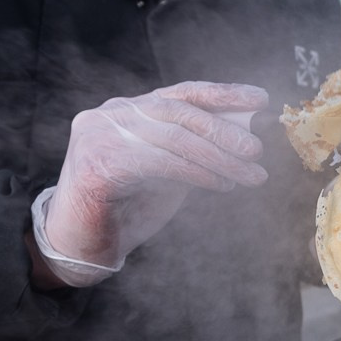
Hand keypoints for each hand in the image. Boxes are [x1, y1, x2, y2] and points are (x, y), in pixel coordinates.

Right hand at [40, 82, 268, 274]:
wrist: (81, 247)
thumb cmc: (127, 210)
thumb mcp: (169, 172)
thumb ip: (195, 150)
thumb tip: (244, 136)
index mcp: (128, 109)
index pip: (181, 93)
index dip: (222, 94)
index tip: (259, 98)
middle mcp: (111, 114)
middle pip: (178, 112)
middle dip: (223, 130)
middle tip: (257, 149)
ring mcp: (100, 135)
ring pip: (172, 137)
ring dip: (218, 157)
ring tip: (250, 174)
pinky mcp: (97, 164)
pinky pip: (158, 162)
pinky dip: (195, 173)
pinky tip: (221, 184)